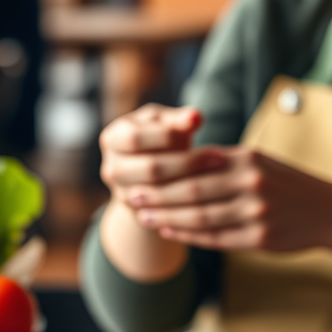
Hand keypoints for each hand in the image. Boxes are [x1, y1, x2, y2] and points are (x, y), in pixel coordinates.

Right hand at [99, 104, 228, 204]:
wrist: (151, 175)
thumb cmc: (162, 139)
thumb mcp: (166, 124)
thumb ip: (179, 119)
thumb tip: (195, 117)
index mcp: (113, 138)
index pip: (136, 137)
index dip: (168, 134)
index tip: (202, 128)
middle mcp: (111, 167)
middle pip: (149, 167)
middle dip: (187, 162)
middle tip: (219, 157)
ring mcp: (121, 193)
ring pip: (158, 193)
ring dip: (191, 184)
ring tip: (218, 175)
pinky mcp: (137, 214)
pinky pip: (164, 212)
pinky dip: (188, 203)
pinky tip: (211, 195)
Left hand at [125, 147, 331, 253]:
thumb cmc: (286, 184)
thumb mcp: (259, 162)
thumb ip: (222, 162)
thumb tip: (176, 161)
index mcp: (247, 159)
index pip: (196, 164)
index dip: (164, 171)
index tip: (139, 173)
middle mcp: (251, 183)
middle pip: (192, 191)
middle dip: (158, 195)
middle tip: (132, 197)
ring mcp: (257, 212)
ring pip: (201, 217)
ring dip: (168, 218)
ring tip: (145, 217)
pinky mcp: (260, 238)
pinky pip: (215, 238)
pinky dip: (189, 235)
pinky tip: (170, 231)